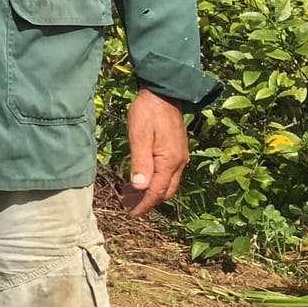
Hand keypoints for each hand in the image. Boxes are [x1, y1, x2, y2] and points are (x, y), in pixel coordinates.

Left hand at [122, 88, 189, 215]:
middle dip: (147, 201)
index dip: (144, 204)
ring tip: (129, 194)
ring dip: (150, 191)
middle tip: (127, 204)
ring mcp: (180, 157)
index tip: (131, 214)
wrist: (164, 92)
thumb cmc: (148, 111)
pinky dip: (155, 181)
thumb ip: (140, 162)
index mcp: (170, 161)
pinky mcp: (177, 151)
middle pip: (165, 191)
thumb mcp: (139, 136)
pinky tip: (140, 178)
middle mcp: (179, 163)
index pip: (157, 191)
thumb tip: (139, 188)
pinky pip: (168, 174)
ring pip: (167, 183)